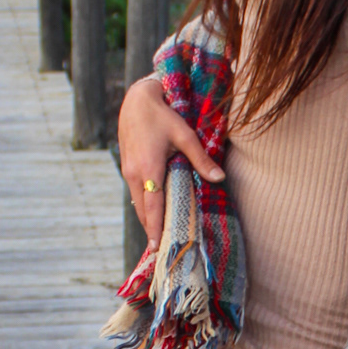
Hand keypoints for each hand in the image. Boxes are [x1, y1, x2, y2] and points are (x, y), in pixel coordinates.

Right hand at [118, 76, 224, 249]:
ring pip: (137, 202)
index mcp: (148, 169)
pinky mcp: (127, 167)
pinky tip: (153, 212)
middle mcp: (134, 174)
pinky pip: (136, 192)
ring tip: (159, 236)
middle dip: (151, 229)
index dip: (155, 229)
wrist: (136, 99)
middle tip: (162, 250)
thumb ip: (201, 159)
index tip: (157, 248)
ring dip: (147, 219)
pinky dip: (144, 206)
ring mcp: (127, 171)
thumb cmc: (163, 114)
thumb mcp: (184, 135)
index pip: (152, 208)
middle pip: (142, 210)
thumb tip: (220, 177)